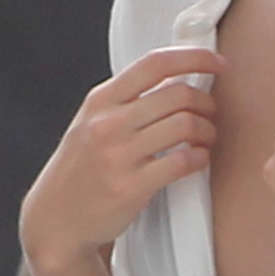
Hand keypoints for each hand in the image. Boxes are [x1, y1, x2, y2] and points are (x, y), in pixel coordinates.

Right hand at [21, 46, 223, 269]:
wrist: (56, 218)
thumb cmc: (81, 169)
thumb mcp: (91, 122)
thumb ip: (125, 100)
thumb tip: (176, 78)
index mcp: (101, 100)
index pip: (155, 64)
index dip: (195, 58)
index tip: (218, 63)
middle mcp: (107, 123)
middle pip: (178, 94)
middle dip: (207, 102)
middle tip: (211, 114)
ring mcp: (118, 155)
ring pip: (185, 125)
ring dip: (208, 131)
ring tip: (206, 139)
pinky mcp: (130, 187)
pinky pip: (182, 162)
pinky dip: (200, 158)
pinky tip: (198, 159)